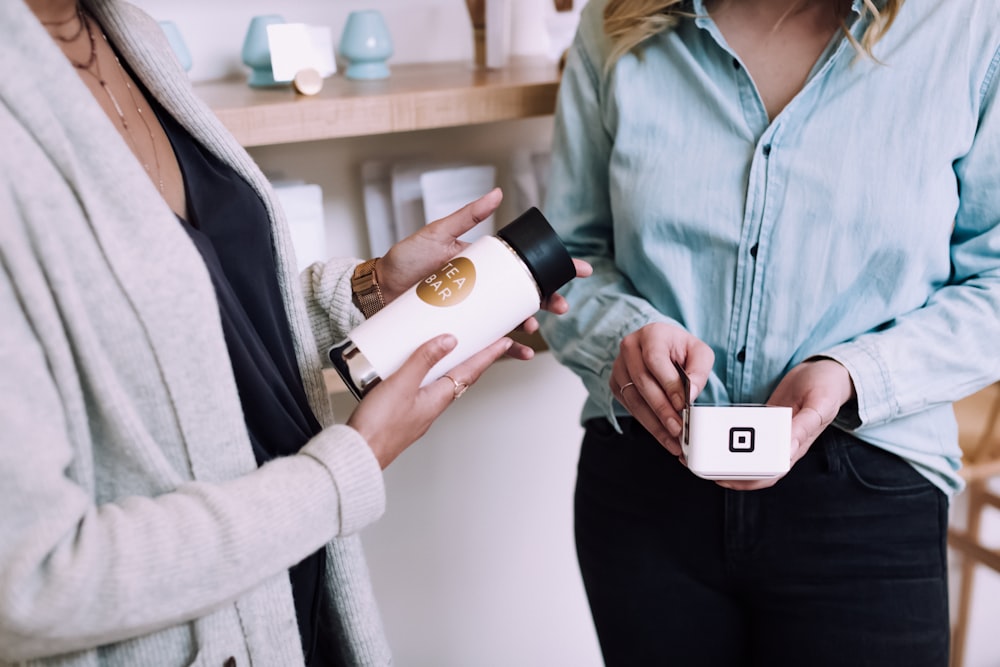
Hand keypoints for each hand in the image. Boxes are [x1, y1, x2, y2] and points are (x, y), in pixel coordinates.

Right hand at [346, 333, 512, 468]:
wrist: (359, 454)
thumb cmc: (379, 426)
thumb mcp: (402, 384)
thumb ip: (423, 360)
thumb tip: (449, 340)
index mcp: (438, 398)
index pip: (471, 371)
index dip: (488, 354)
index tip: (504, 341)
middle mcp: (433, 405)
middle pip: (460, 377)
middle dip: (475, 359)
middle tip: (485, 342)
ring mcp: (419, 411)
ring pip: (442, 383)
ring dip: (451, 366)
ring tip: (455, 351)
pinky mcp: (403, 413)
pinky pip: (424, 388)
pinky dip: (428, 374)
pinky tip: (416, 371)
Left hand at [375, 187, 592, 359]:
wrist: (378, 289)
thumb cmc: (406, 259)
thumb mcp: (438, 233)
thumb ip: (467, 215)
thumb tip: (498, 193)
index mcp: (485, 264)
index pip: (526, 265)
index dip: (556, 268)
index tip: (580, 270)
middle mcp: (484, 288)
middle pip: (526, 295)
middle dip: (548, 301)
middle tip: (560, 306)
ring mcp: (474, 309)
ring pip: (511, 319)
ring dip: (528, 325)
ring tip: (532, 329)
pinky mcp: (462, 328)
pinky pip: (489, 340)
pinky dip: (506, 349)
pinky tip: (519, 352)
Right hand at [609, 323, 714, 456]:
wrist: (662, 348)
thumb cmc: (680, 351)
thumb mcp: (699, 353)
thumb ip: (699, 371)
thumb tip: (690, 394)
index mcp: (651, 334)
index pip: (655, 360)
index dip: (668, 384)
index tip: (683, 405)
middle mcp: (630, 348)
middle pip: (642, 382)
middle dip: (662, 409)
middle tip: (678, 429)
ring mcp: (619, 366)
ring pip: (633, 399)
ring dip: (654, 423)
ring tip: (672, 440)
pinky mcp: (616, 384)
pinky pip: (630, 407)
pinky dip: (647, 423)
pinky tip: (663, 435)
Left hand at [717, 357, 855, 490]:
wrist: (828, 371)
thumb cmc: (828, 387)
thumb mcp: (820, 403)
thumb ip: (806, 424)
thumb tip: (789, 447)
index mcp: (798, 445)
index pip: (771, 472)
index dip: (749, 479)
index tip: (726, 478)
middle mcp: (784, 444)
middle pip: (755, 468)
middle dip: (730, 472)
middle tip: (706, 469)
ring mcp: (774, 432)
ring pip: (749, 453)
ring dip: (728, 457)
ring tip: (705, 455)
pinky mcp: (767, 420)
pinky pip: (748, 433)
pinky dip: (732, 436)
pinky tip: (716, 434)